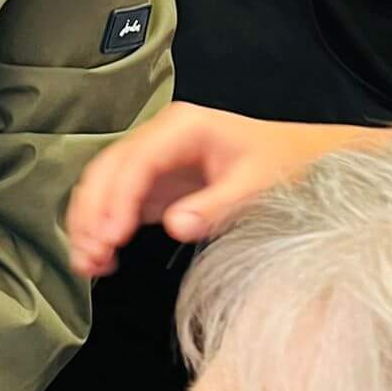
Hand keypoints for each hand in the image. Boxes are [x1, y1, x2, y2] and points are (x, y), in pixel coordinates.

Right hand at [66, 103, 384, 273]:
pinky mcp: (155, 184)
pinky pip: (118, 203)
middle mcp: (161, 138)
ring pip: (104, 186)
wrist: (304, 160)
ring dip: (89, 223)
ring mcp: (155, 160)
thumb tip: (174, 226)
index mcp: (183, 127)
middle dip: (91, 213)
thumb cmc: (284, 164)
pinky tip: (101, 259)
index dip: (117, 199)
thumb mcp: (256, 186)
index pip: (135, 161)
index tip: (110, 237)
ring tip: (87, 263)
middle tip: (90, 256)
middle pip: (107, 170)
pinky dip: (104, 229)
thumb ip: (215, 206)